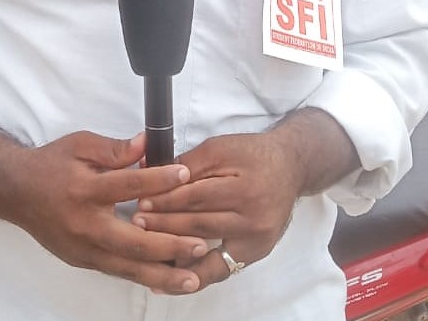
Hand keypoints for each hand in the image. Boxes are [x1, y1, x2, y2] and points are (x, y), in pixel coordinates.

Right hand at [0, 126, 207, 293]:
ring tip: (193, 278)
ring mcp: (83, 248)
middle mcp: (84, 224)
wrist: (15, 190)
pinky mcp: (82, 261)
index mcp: (85, 189)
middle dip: (169, 246)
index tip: (184, 173)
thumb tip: (147, 144)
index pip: (128, 185)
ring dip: (162, 273)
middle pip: (133, 241)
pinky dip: (143, 276)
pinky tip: (166, 280)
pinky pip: (118, 271)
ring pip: (128, 267)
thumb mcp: (80, 144)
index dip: (158, 179)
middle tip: (200, 245)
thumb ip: (115, 148)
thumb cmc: (51, 164)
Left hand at [131, 129, 299, 290]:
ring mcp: (256, 238)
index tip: (141, 201)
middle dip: (164, 223)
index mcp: (244, 187)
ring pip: (206, 246)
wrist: (290, 167)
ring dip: (173, 246)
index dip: (166, 200)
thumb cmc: (253, 154)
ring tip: (147, 245)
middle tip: (137, 223)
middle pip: (199, 223)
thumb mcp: (220, 148)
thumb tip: (151, 170)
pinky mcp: (256, 251)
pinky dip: (196, 274)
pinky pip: (221, 268)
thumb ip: (188, 162)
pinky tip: (172, 278)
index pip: (196, 196)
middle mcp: (253, 217)